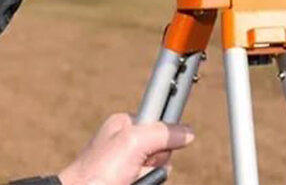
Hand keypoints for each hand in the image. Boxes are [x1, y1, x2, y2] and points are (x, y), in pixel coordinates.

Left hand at [58, 114, 194, 184]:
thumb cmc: (97, 170)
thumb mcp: (132, 142)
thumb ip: (162, 132)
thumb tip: (188, 132)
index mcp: (126, 124)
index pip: (161, 116)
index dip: (170, 121)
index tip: (184, 108)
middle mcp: (128, 142)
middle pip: (165, 146)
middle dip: (158, 159)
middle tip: (139, 164)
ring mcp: (130, 163)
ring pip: (160, 167)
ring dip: (150, 175)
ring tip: (129, 179)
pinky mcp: (131, 178)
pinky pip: (153, 178)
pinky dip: (146, 182)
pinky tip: (131, 183)